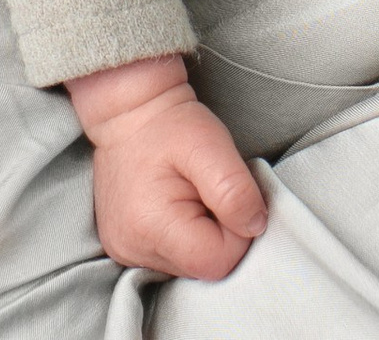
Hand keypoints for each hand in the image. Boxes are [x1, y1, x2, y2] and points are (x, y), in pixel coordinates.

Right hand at [66, 57, 265, 282]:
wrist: (128, 110)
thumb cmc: (170, 124)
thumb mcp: (210, 144)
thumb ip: (235, 189)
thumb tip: (254, 227)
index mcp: (151, 226)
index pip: (217, 261)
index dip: (235, 232)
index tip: (225, 195)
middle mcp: (130, 249)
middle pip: (202, 268)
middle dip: (218, 233)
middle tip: (205, 190)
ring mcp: (124, 251)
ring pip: (188, 265)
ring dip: (200, 234)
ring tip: (187, 193)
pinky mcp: (124, 247)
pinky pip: (171, 258)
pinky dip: (182, 236)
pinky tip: (173, 204)